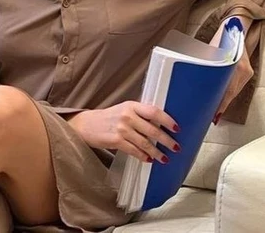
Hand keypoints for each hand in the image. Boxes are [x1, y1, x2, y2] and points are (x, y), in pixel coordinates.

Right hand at [66, 102, 180, 162]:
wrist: (87, 125)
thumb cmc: (108, 117)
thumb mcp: (124, 109)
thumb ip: (140, 114)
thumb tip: (160, 124)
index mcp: (132, 105)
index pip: (154, 111)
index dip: (167, 120)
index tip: (177, 128)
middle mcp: (128, 116)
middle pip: (153, 130)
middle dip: (167, 140)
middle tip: (176, 147)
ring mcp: (122, 129)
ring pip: (145, 143)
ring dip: (157, 152)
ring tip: (165, 158)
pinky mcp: (116, 141)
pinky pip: (134, 151)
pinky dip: (143, 156)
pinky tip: (149, 160)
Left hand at [210, 17, 253, 123]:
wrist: (234, 25)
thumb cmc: (220, 36)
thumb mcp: (209, 50)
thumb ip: (203, 64)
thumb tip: (191, 78)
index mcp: (234, 64)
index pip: (227, 90)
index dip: (220, 102)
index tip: (213, 113)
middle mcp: (243, 69)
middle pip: (231, 93)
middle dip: (221, 105)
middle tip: (212, 117)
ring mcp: (247, 71)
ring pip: (234, 91)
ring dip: (225, 101)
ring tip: (215, 113)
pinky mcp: (247, 72)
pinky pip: (237, 87)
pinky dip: (229, 95)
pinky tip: (222, 103)